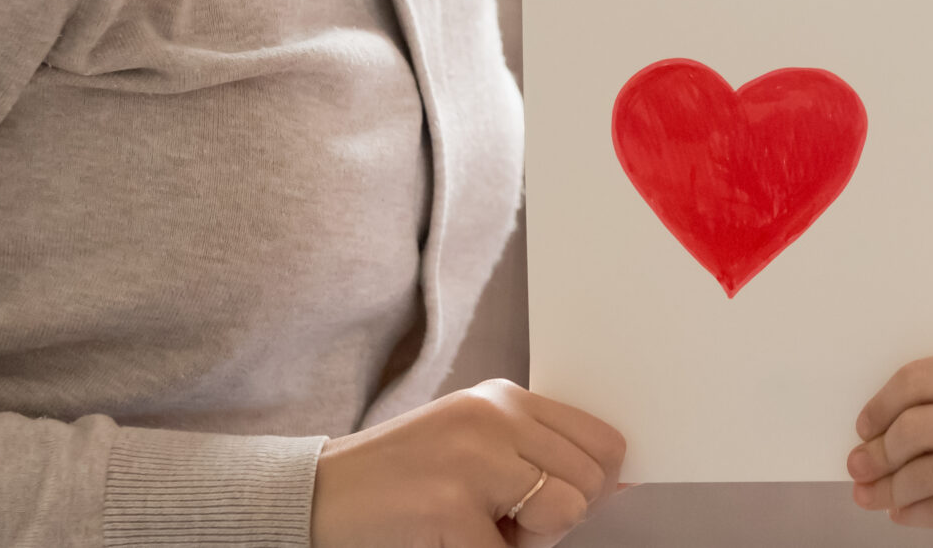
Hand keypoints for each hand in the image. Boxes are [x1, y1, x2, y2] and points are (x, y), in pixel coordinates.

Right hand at [312, 378, 625, 547]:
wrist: (315, 496)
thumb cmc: (399, 482)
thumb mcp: (474, 450)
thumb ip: (537, 458)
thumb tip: (618, 491)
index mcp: (504, 399)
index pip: (601, 441)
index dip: (592, 487)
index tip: (552, 506)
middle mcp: (494, 417)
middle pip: (591, 482)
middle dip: (557, 520)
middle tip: (500, 523)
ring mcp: (472, 459)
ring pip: (565, 514)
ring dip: (529, 544)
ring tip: (477, 530)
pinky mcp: (449, 507)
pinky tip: (448, 542)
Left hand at [849, 354, 932, 546]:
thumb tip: (875, 433)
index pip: (924, 377)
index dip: (883, 400)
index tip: (863, 423)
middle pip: (916, 428)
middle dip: (878, 451)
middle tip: (858, 465)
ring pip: (925, 475)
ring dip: (889, 488)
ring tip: (873, 494)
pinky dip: (912, 513)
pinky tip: (902, 512)